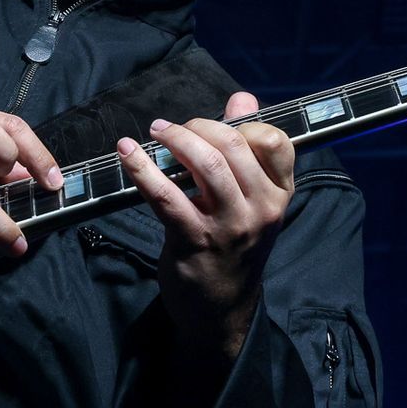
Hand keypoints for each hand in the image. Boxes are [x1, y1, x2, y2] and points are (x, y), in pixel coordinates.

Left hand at [116, 92, 295, 360]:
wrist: (220, 309)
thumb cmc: (232, 246)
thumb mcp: (250, 201)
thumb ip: (246, 148)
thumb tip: (242, 98)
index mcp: (279, 194)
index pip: (276, 141)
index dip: (243, 123)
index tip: (215, 124)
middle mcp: (262, 208)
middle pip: (234, 145)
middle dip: (198, 125)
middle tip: (172, 127)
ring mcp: (230, 226)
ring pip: (206, 163)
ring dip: (175, 139)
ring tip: (154, 132)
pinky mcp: (195, 240)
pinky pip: (166, 195)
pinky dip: (142, 168)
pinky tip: (127, 153)